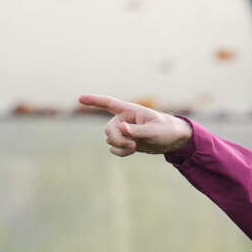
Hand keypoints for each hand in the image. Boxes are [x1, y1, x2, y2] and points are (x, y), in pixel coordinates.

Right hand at [78, 94, 192, 156]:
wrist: (172, 139)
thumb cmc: (166, 130)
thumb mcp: (154, 131)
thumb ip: (138, 130)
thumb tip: (122, 129)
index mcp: (129, 110)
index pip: (108, 103)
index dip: (94, 101)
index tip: (80, 98)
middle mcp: (123, 119)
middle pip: (108, 130)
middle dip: (117, 140)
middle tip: (132, 144)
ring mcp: (123, 131)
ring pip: (109, 140)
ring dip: (120, 146)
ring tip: (135, 146)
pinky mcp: (125, 141)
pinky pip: (114, 149)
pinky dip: (120, 152)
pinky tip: (130, 151)